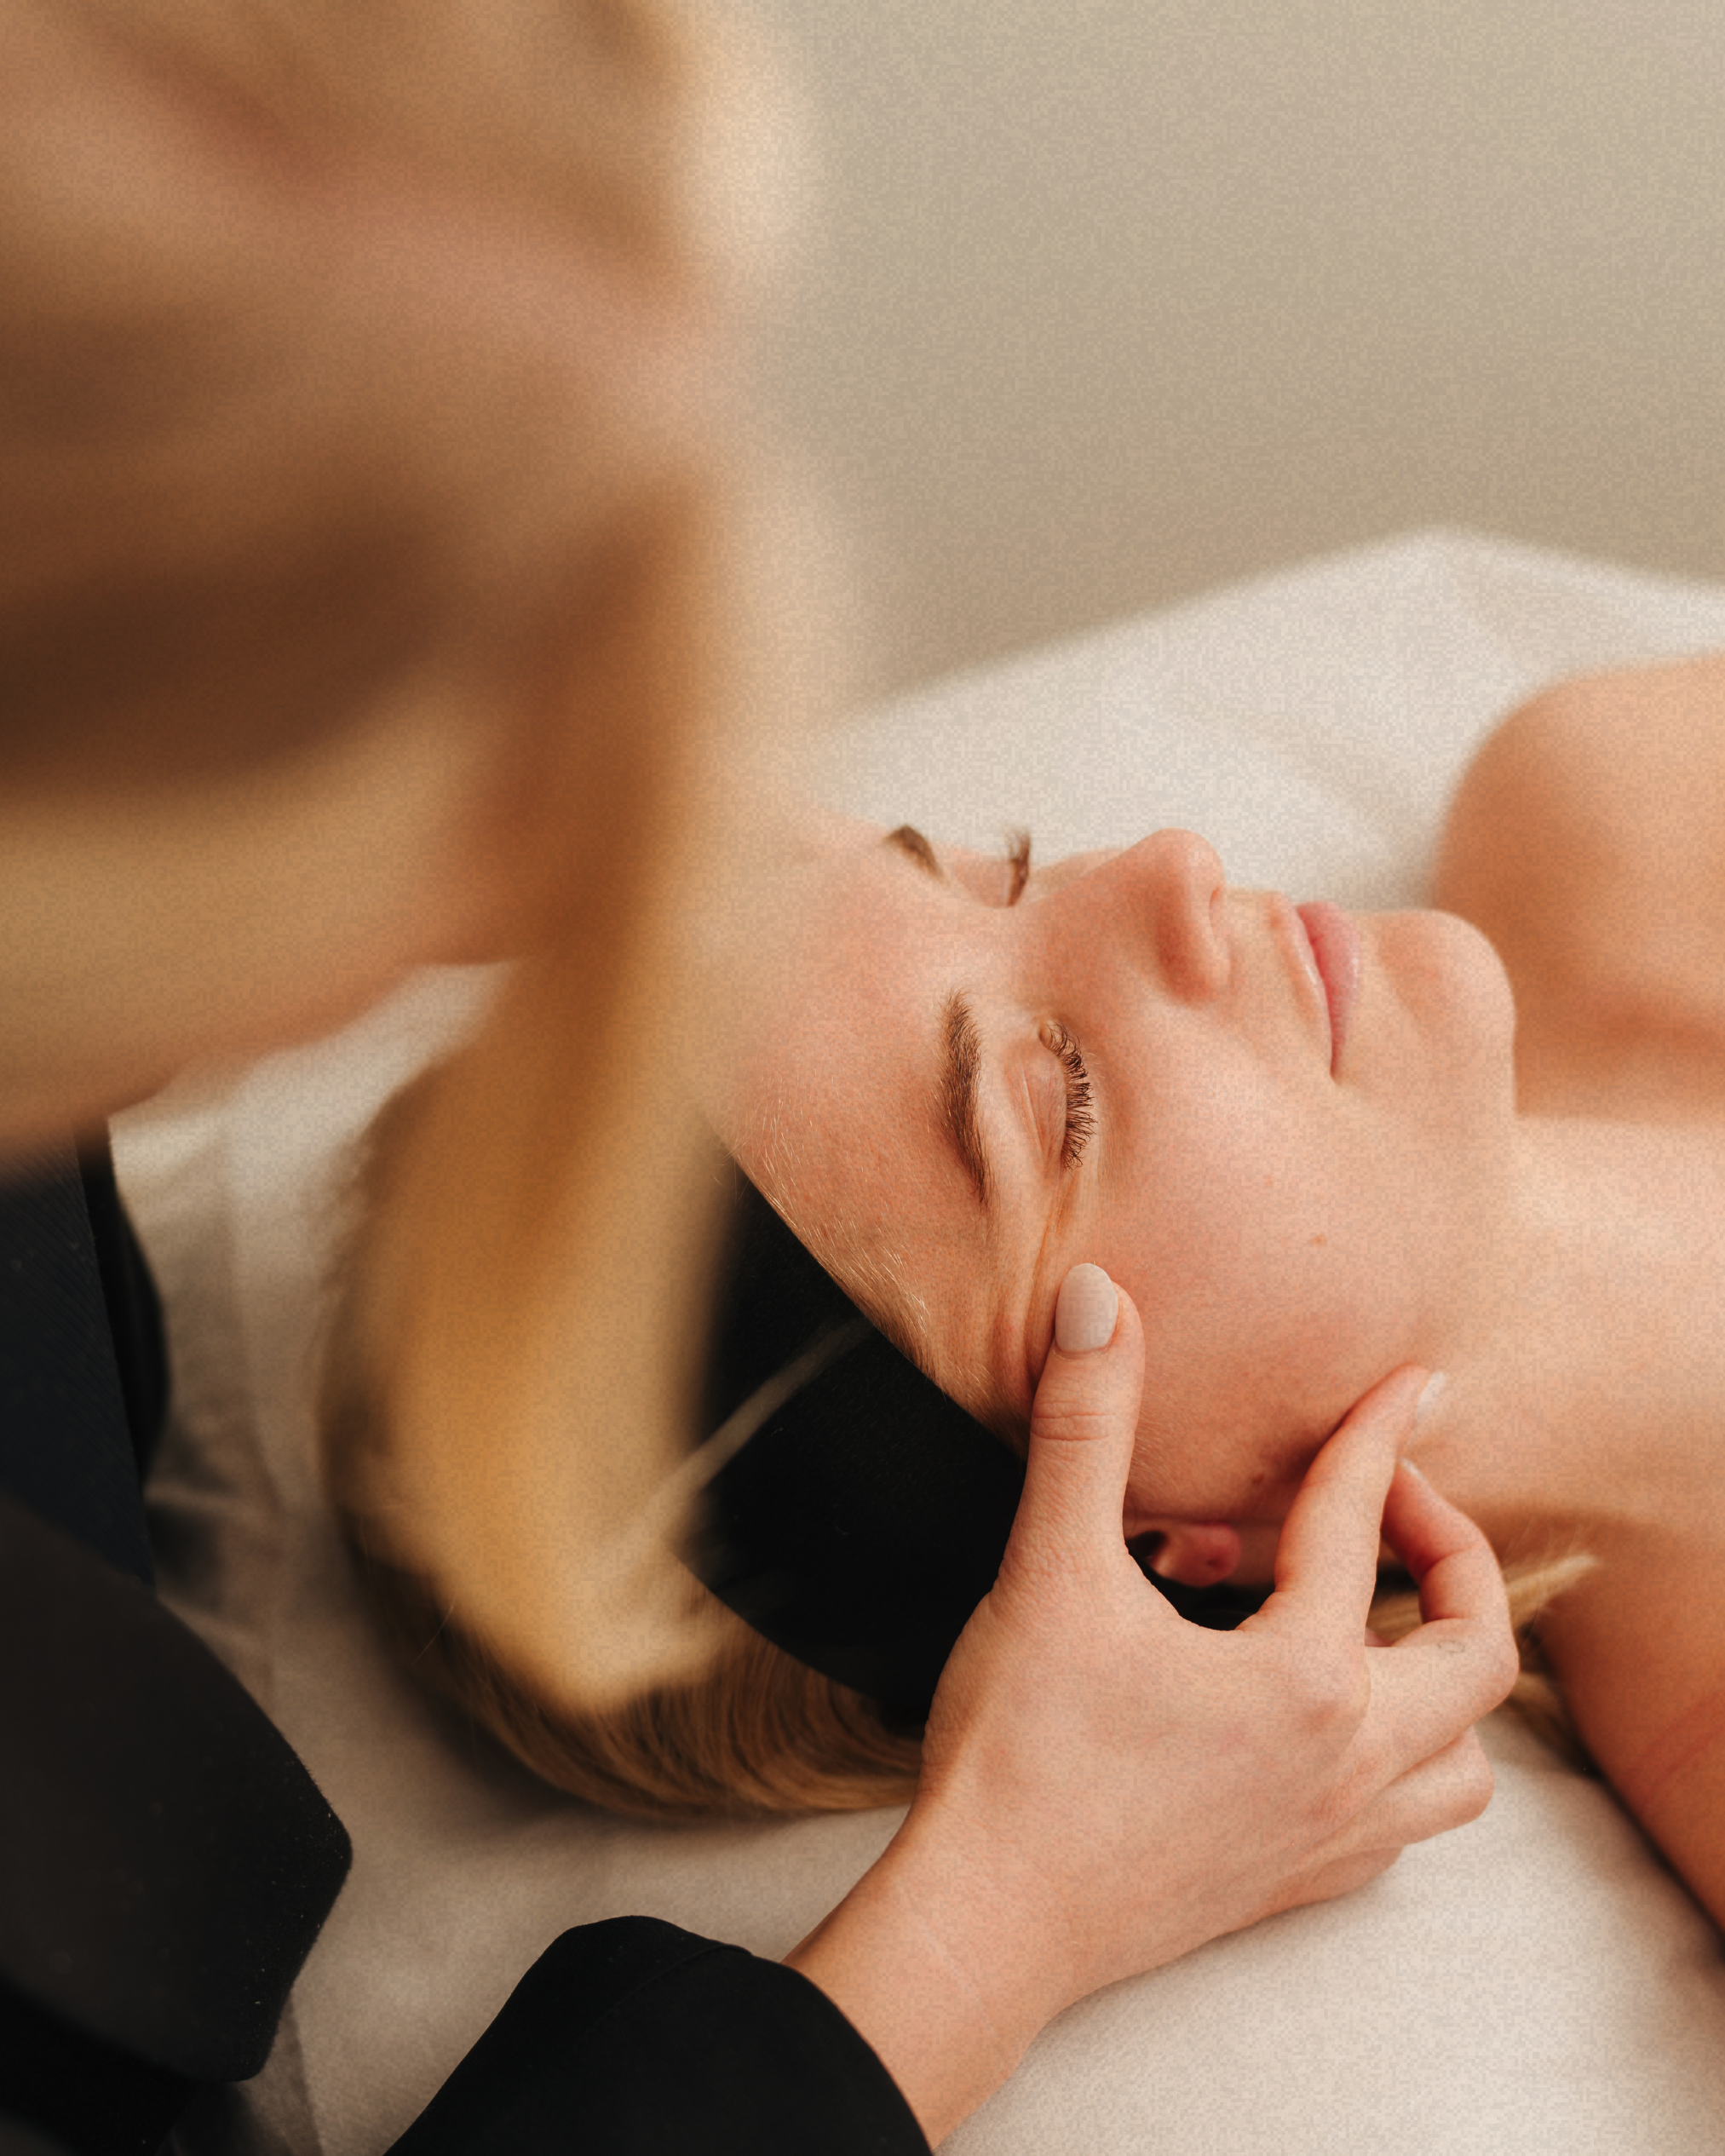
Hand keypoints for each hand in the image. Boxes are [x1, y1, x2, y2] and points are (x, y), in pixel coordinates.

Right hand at [788, 1266, 1515, 2144]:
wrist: (988, 1921)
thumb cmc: (1021, 1753)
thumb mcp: (1050, 1571)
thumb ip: (1085, 1427)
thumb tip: (1099, 1300)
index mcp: (1304, 1679)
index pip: (1357, 1524)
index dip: (1377, 1437)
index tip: (1407, 1384)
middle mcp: (1346, 1762)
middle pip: (1472, 1653)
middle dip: (1450, 1559)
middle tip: (1394, 1508)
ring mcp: (1329, 1836)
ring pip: (1465, 1764)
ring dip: (1447, 1683)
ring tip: (1383, 1627)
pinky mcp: (1291, 1887)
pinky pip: (1402, 1828)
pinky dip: (1402, 1767)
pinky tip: (1331, 1733)